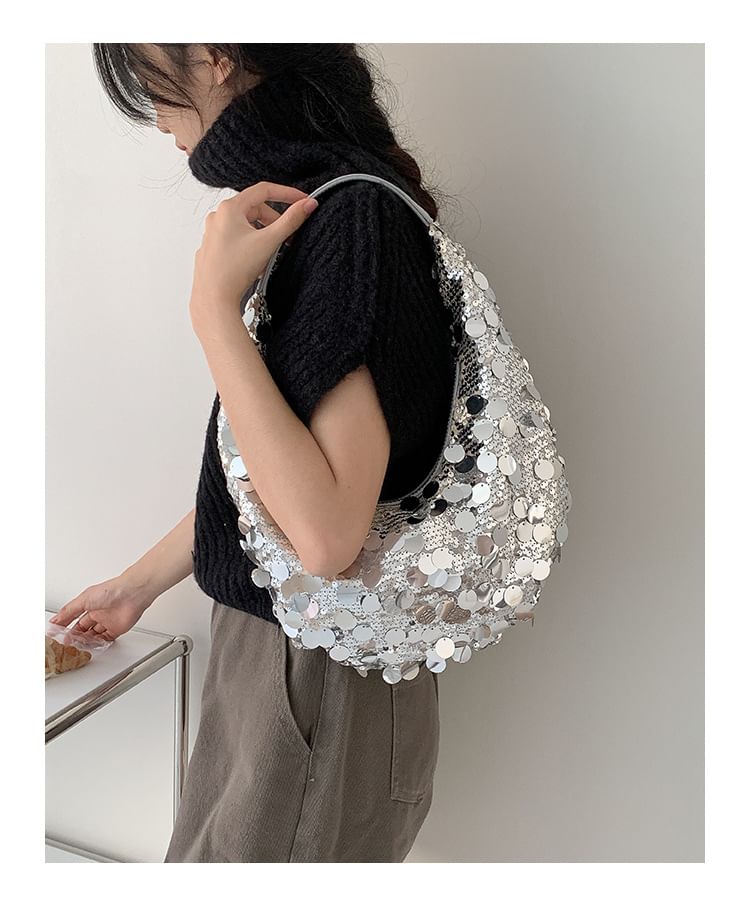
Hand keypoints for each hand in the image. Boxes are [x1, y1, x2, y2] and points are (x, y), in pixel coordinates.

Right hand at [48, 574, 153, 641]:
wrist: (132, 594)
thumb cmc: (111, 591)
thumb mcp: (83, 600)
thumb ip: (68, 611)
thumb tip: (55, 620)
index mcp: (89, 604)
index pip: (73, 618)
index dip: (65, 627)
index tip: (57, 635)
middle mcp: (98, 613)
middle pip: (83, 629)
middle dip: (75, 637)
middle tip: (67, 644)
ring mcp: (107, 622)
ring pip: (93, 636)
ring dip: (85, 641)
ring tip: (77, 647)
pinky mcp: (117, 629)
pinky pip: (105, 639)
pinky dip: (98, 644)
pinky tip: (92, 646)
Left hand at [189, 181, 318, 335]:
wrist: (213, 298)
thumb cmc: (235, 270)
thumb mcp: (269, 241)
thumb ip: (291, 221)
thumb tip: (308, 204)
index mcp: (229, 209)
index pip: (263, 190)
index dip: (286, 193)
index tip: (302, 200)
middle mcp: (217, 217)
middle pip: (254, 208)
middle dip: (274, 220)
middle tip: (288, 236)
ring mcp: (212, 233)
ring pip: (245, 224)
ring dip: (262, 232)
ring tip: (272, 251)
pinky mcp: (212, 249)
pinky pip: (235, 238)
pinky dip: (250, 242)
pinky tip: (256, 259)